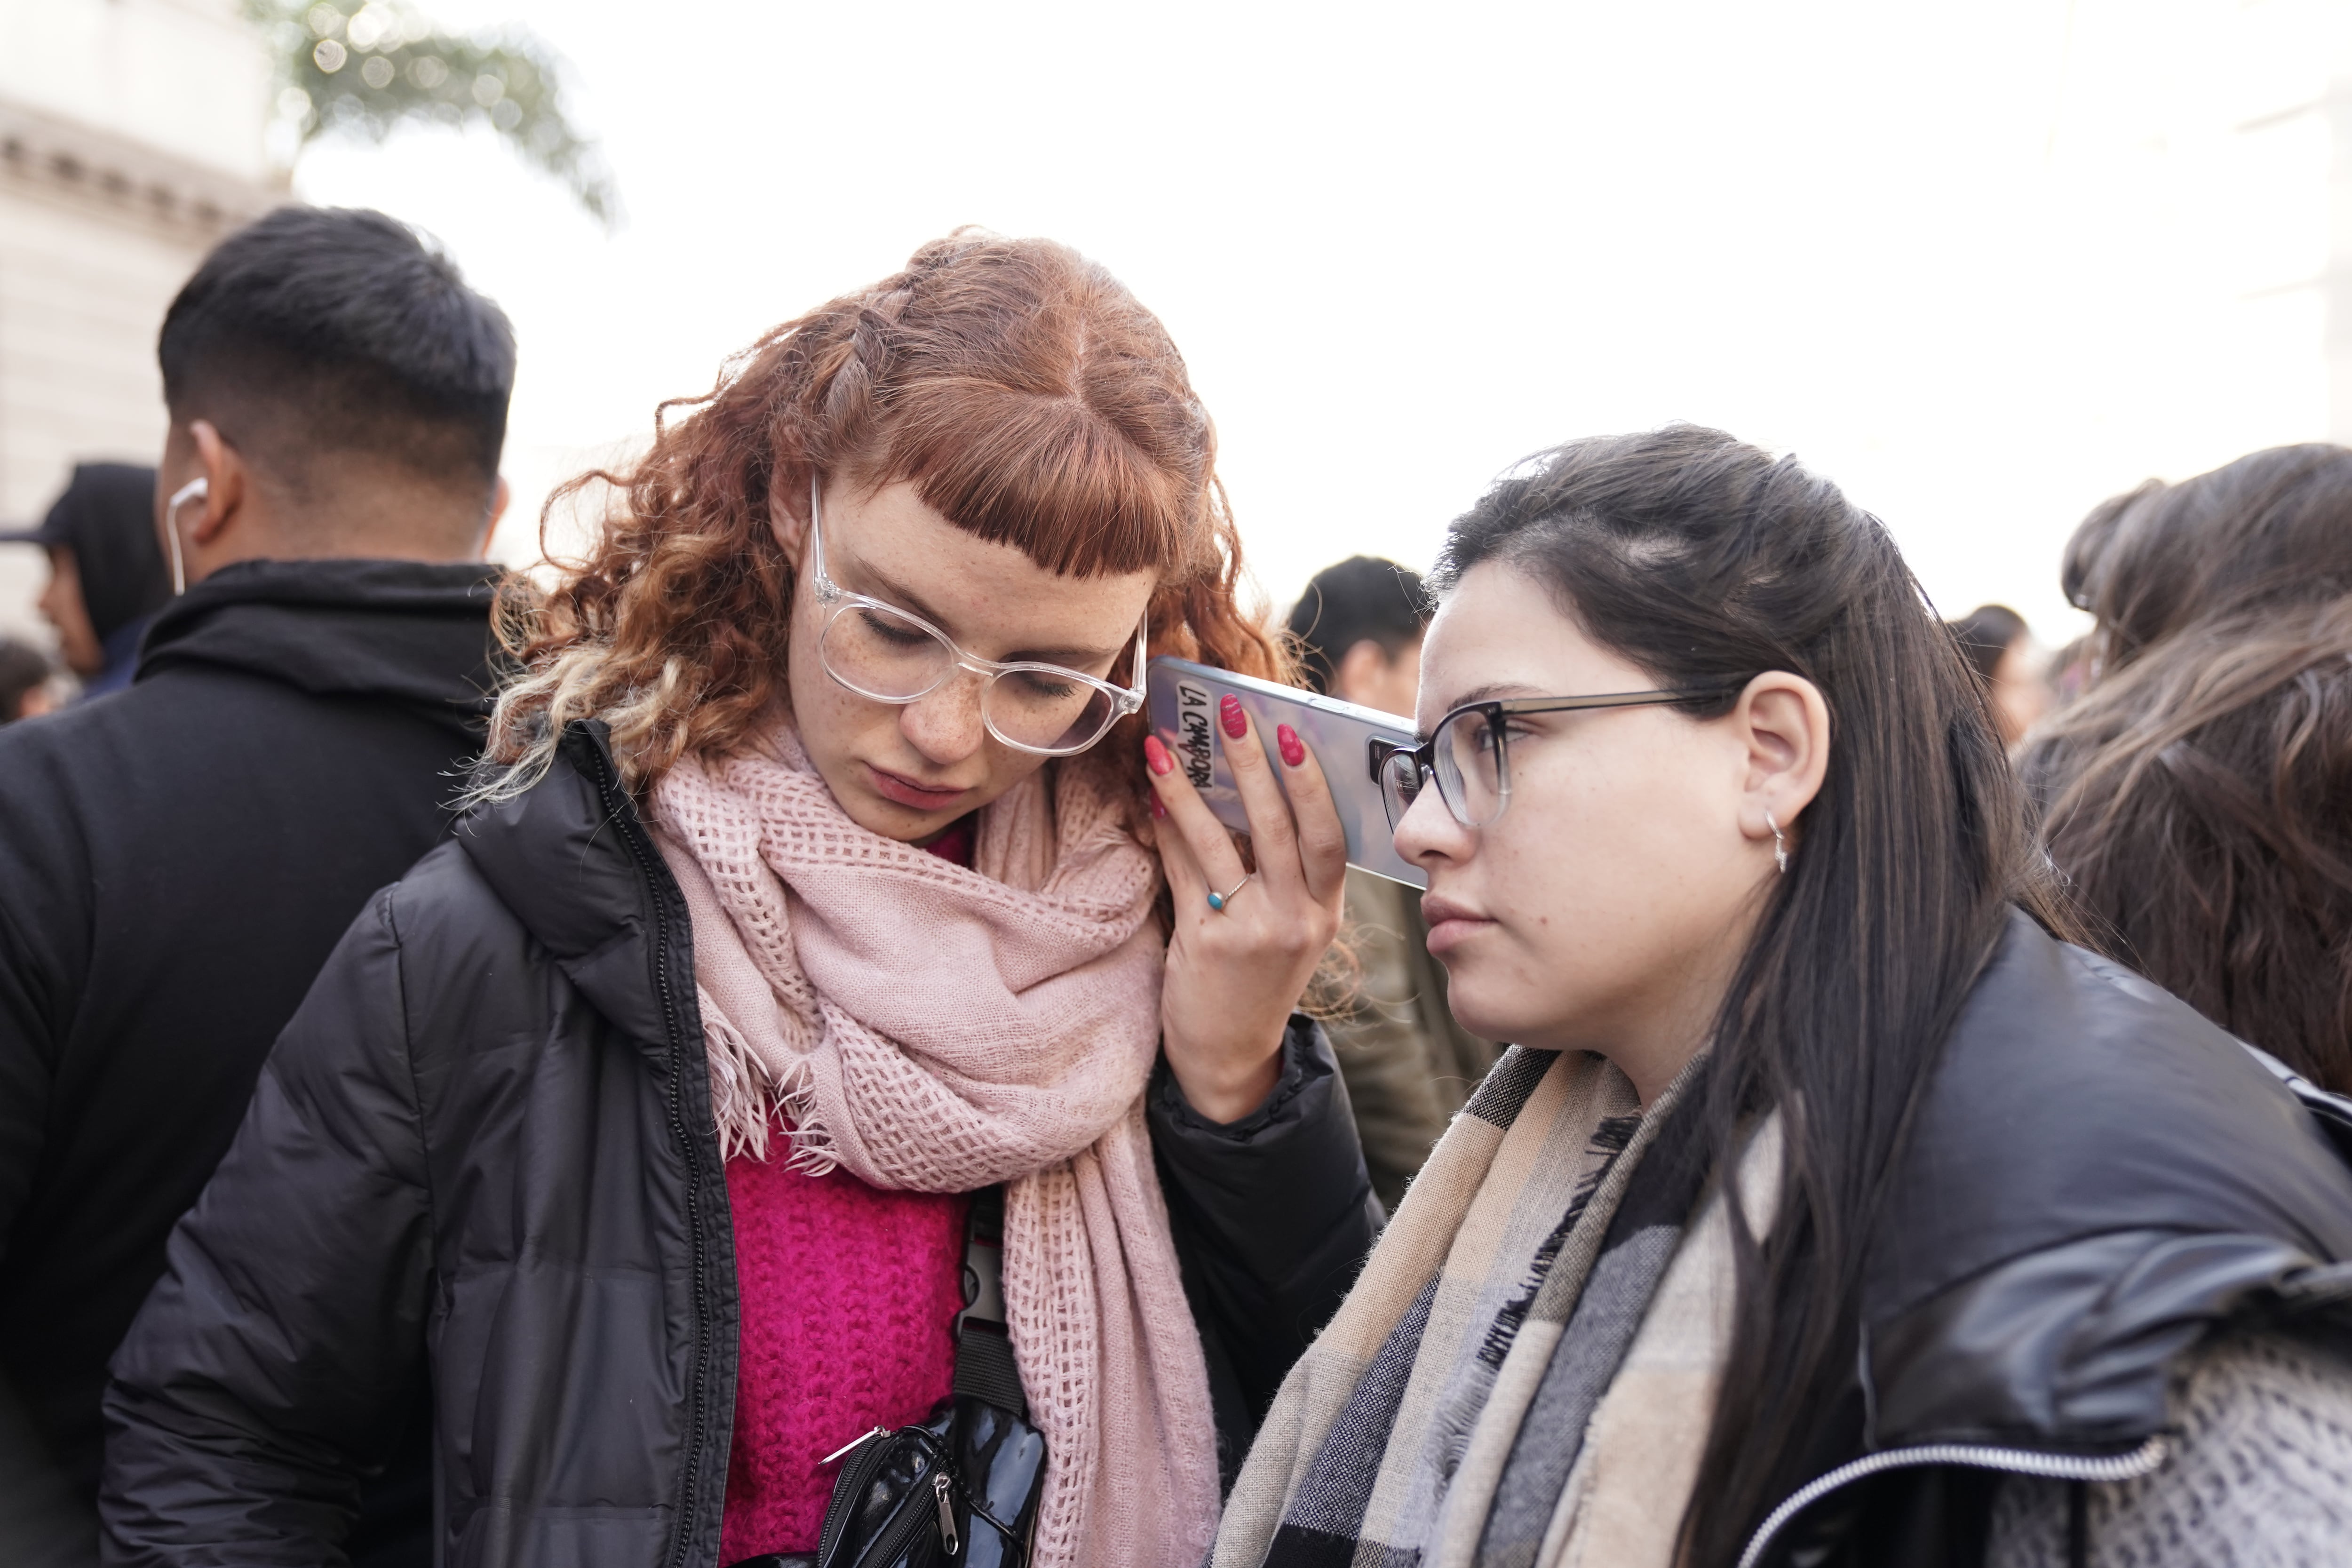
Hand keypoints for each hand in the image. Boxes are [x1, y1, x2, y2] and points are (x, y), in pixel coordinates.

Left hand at [1145, 694, 1348, 1121]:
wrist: (1231, 1054)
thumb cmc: (1258, 977)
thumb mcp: (1290, 927)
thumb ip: (1281, 871)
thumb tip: (1247, 786)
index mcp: (1326, 910)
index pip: (1328, 836)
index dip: (1311, 783)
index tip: (1292, 733)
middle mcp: (1297, 921)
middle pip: (1279, 829)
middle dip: (1252, 764)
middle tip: (1231, 713)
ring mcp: (1253, 934)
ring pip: (1220, 845)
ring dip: (1189, 789)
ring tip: (1165, 746)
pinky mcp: (1207, 945)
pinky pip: (1183, 872)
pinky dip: (1166, 830)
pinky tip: (1150, 797)